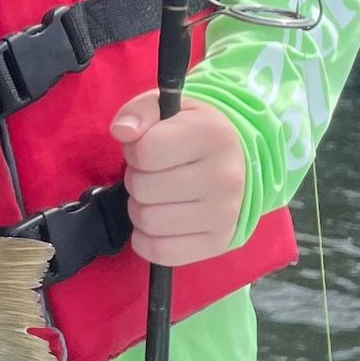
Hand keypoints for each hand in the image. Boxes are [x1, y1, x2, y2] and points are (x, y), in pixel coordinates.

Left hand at [111, 91, 247, 266]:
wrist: (238, 162)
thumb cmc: (193, 133)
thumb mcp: (168, 107)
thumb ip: (139, 111)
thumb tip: (121, 131)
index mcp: (212, 135)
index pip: (144, 151)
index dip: (134, 150)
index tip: (147, 148)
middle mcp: (224, 177)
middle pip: (143, 188)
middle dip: (136, 179)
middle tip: (152, 174)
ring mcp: (224, 214)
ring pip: (147, 221)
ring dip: (140, 208)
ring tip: (157, 195)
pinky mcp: (218, 243)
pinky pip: (160, 252)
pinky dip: (146, 240)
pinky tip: (158, 222)